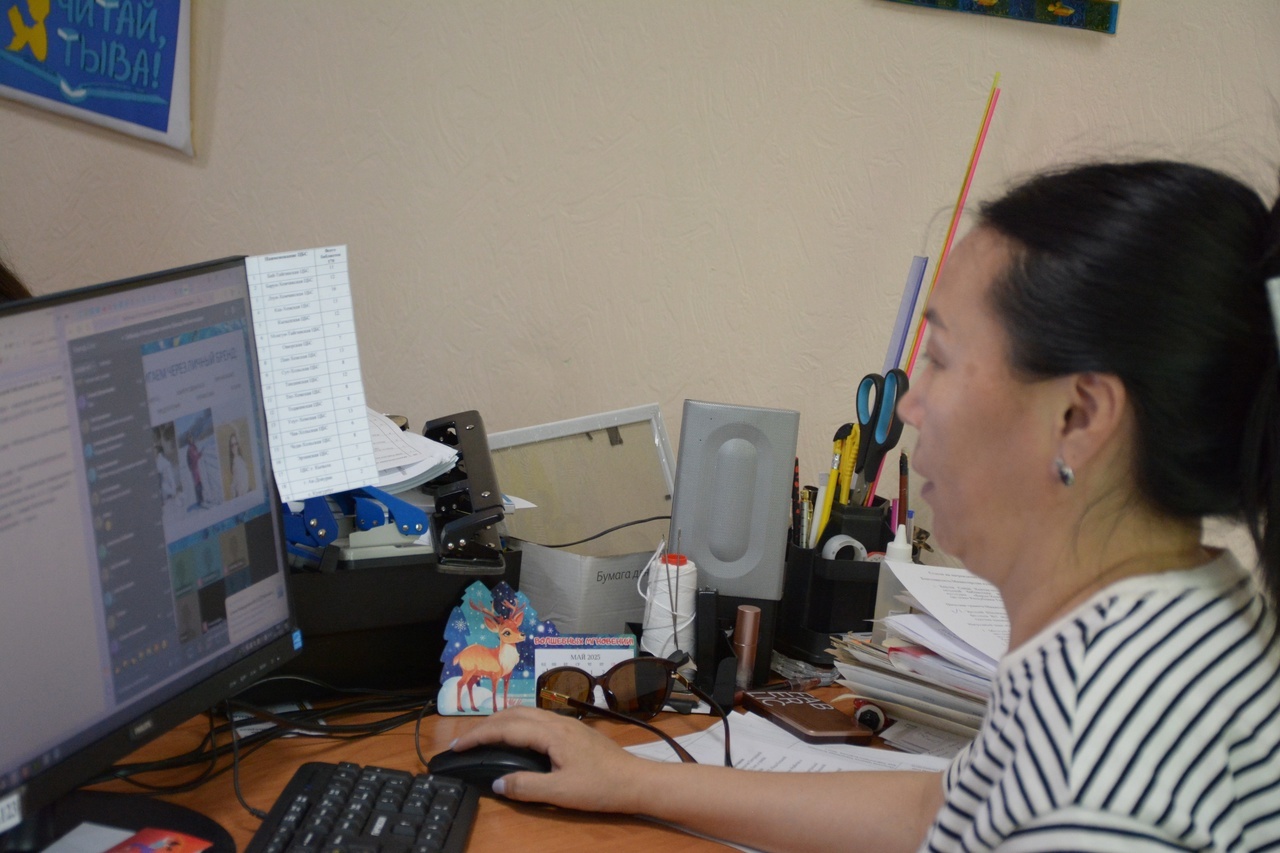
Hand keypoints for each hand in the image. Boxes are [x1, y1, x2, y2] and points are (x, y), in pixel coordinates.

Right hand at [449, 706, 650, 812]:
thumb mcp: (560, 793)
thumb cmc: (601, 787)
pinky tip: (516, 735)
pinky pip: (536, 717)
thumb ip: (526, 787)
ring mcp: (566, 724)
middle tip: (464, 741)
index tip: (456, 746)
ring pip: (525, 712)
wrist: (636, 780)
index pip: (505, 728)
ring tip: (483, 735)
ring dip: (500, 720)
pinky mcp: (573, 730)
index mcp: (550, 733)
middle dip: (485, 724)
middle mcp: (556, 722)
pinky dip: (516, 722)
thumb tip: (496, 781)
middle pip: (512, 713)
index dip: (478, 735)